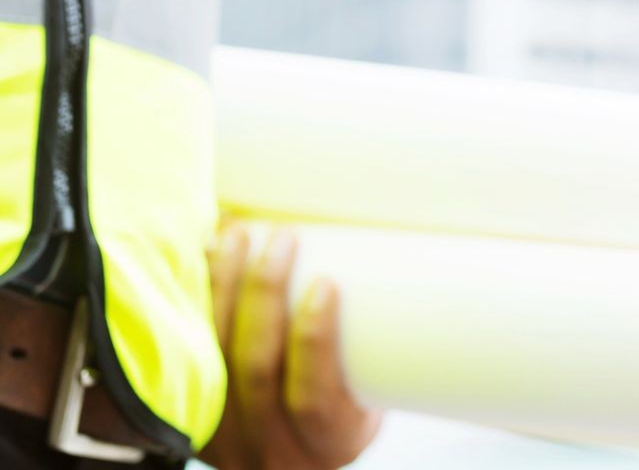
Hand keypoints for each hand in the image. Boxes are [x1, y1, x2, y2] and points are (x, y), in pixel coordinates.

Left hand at [200, 225, 382, 469]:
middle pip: (256, 370)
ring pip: (213, 361)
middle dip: (264, 293)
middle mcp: (273, 453)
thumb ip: (378, 347)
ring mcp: (225, 443)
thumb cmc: (355, 407)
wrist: (300, 458)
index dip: (315, 341)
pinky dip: (190, 307)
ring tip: (239, 236)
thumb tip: (412, 256)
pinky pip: (181, 361)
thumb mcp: (378, 394)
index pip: (315, 399)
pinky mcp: (192, 424)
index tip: (326, 282)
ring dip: (222, 289)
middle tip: (283, 239)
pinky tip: (198, 264)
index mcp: (332, 445)